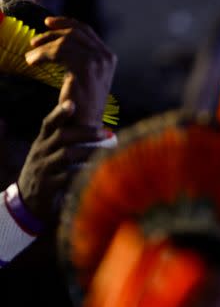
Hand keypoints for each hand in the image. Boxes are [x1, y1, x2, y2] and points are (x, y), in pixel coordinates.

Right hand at [17, 100, 105, 222]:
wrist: (26, 203)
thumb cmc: (46, 174)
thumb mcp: (48, 156)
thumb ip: (64, 143)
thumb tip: (93, 129)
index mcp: (42, 143)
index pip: (48, 124)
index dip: (59, 113)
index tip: (72, 103)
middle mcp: (41, 153)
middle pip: (62, 136)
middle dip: (85, 132)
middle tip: (104, 133)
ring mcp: (43, 169)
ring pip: (66, 155)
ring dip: (88, 151)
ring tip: (106, 151)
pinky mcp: (48, 186)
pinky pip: (68, 176)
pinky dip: (83, 172)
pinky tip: (96, 170)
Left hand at [25, 17, 116, 129]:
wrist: (85, 124)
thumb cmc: (82, 102)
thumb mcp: (86, 74)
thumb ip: (80, 56)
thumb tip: (59, 38)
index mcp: (108, 56)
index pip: (86, 30)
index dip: (66, 23)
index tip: (47, 23)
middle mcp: (106, 56)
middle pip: (75, 33)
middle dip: (51, 34)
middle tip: (34, 42)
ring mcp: (97, 61)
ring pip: (65, 42)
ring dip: (43, 47)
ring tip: (31, 57)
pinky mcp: (85, 68)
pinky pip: (58, 53)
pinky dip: (42, 55)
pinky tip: (33, 62)